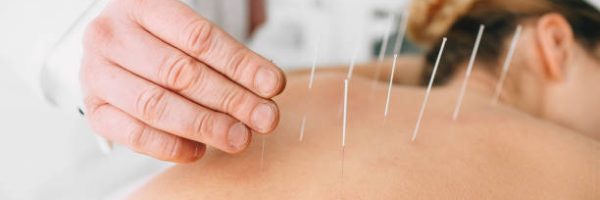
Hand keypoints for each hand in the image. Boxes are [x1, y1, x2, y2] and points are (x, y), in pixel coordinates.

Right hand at [80, 0, 284, 162]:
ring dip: (205, 126)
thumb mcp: (186, 31)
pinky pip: (134, 134)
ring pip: (157, 106)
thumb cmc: (158, 38)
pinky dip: (170, 146)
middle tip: (264, 117)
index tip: (271, 85)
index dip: (239, 64)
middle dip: (230, 99)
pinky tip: (200, 149)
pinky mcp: (95, 109)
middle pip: (180, 73)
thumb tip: (266, 87)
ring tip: (239, 136)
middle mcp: (113, 37)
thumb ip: (223, 55)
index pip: (198, 38)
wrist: (114, 47)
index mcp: (141, 6)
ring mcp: (97, 74)